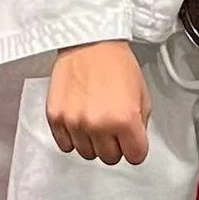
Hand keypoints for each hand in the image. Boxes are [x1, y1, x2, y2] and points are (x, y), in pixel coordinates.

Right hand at [47, 40, 149, 166]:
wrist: (89, 41)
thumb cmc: (116, 63)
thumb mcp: (143, 95)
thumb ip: (140, 125)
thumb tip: (132, 143)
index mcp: (125, 120)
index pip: (135, 157)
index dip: (135, 147)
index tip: (131, 140)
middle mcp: (98, 125)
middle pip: (110, 159)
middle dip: (115, 145)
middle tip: (112, 126)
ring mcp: (74, 122)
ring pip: (87, 154)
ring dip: (93, 142)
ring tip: (94, 120)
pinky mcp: (55, 117)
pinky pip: (65, 145)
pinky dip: (73, 137)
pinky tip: (79, 121)